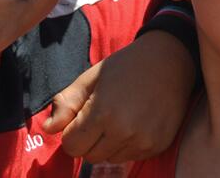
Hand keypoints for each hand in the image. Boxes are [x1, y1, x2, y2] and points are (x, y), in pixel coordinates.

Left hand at [42, 30, 195, 162]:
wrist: (171, 60)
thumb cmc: (127, 65)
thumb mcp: (91, 77)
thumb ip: (66, 103)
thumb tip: (48, 129)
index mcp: (103, 112)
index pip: (72, 146)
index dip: (72, 132)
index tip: (82, 117)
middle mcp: (124, 132)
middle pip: (89, 156)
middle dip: (88, 140)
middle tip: (101, 115)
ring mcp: (144, 141)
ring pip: (110, 159)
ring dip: (108, 144)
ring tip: (120, 117)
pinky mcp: (158, 145)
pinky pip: (131, 156)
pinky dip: (128, 144)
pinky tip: (136, 121)